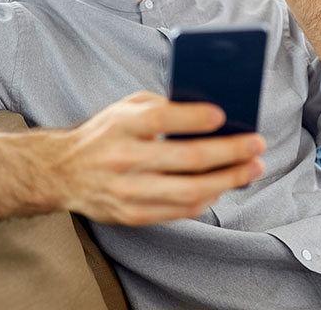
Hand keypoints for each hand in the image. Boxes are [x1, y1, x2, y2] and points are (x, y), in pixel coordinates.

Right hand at [55, 91, 265, 225]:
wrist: (63, 172)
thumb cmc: (103, 134)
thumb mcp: (125, 108)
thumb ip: (162, 106)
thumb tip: (208, 115)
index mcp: (122, 125)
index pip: (163, 117)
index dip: (196, 118)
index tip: (224, 115)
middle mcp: (124, 158)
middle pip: (188, 158)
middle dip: (231, 153)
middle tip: (257, 146)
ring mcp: (129, 191)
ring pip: (191, 191)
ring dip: (229, 180)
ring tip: (251, 169)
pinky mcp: (133, 214)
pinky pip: (180, 210)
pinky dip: (207, 198)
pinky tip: (222, 186)